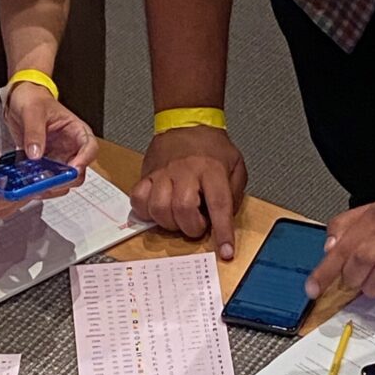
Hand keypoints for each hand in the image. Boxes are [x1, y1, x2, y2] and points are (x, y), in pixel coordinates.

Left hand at [4, 83, 97, 195]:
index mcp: (76, 131)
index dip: (84, 159)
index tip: (73, 167)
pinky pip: (47, 179)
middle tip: (51, 182)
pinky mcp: (46, 164)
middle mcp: (71, 147)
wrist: (19, 100)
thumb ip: (34, 132)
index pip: (90, 147)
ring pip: (64, 180)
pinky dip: (39, 184)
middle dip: (66, 179)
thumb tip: (35, 153)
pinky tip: (29, 183)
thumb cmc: (33, 99)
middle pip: (79, 171)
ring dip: (52, 185)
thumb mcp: (33, 111)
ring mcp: (59, 157)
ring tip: (37, 184)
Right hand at [131, 126, 246, 259]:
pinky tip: (157, 210)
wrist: (186, 122)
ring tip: (178, 217)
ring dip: (169, 222)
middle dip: (191, 227)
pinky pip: (138, 199)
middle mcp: (186, 171)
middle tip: (197, 224)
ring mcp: (163, 173)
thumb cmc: (212, 147)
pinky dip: (146, 211)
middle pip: (183, 208)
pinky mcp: (147, 174)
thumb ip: (234, 194)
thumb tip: (225, 221)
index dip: (222, 231)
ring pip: (158, 207)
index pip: (219, 205)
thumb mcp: (236, 166)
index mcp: (212, 169)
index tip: (226, 251)